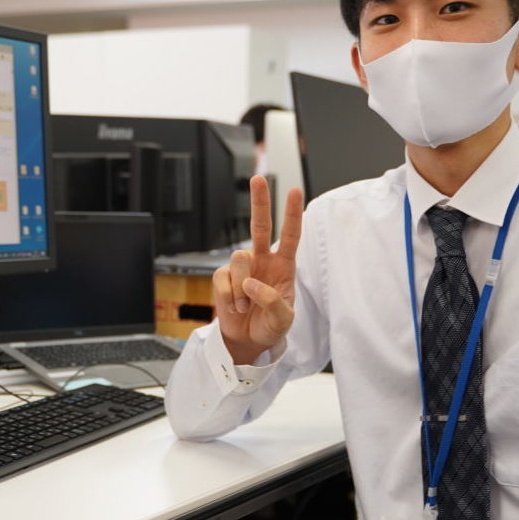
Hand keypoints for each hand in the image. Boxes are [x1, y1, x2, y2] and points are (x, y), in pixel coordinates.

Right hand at [213, 175, 302, 364]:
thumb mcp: (284, 320)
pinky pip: (223, 279)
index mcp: (283, 266)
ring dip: (242, 287)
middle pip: (260, 225)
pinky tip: (235, 306)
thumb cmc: (271, 326)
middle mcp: (262, 260)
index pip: (291, 236)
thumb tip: (252, 283)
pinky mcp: (223, 277)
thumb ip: (273, 302)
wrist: (247, 340)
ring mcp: (242, 268)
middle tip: (258, 178)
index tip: (295, 191)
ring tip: (246, 305)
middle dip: (259, 201)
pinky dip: (229, 296)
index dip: (292, 214)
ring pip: (239, 259)